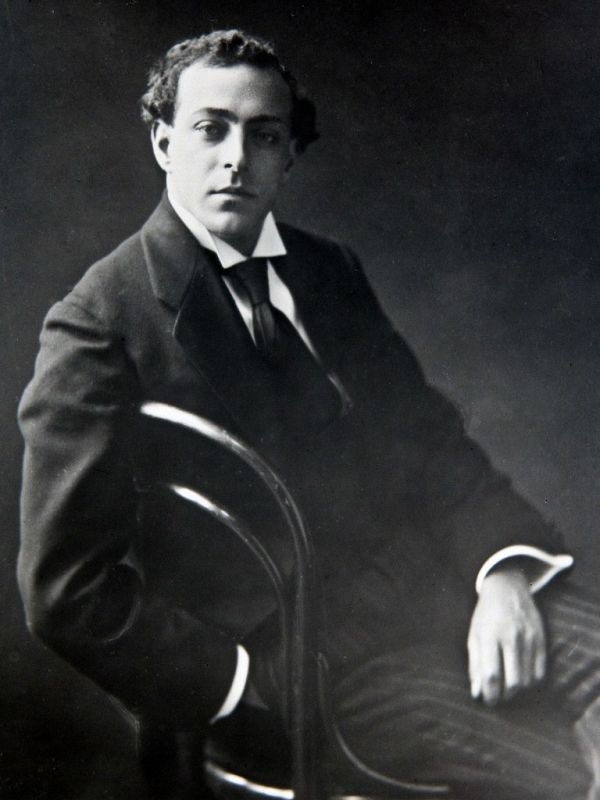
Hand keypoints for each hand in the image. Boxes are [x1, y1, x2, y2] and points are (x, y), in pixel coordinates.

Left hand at [467, 566, 545, 704]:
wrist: (507, 588)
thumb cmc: (486, 615)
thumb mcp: (474, 635)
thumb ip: (475, 664)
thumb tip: (477, 693)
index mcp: (489, 635)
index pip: (491, 675)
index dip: (490, 694)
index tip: (488, 701)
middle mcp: (511, 637)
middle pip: (513, 682)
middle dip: (505, 696)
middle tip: (499, 698)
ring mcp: (529, 637)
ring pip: (528, 680)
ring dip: (518, 690)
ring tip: (508, 687)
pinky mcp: (541, 638)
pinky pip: (540, 671)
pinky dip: (531, 680)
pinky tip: (522, 677)